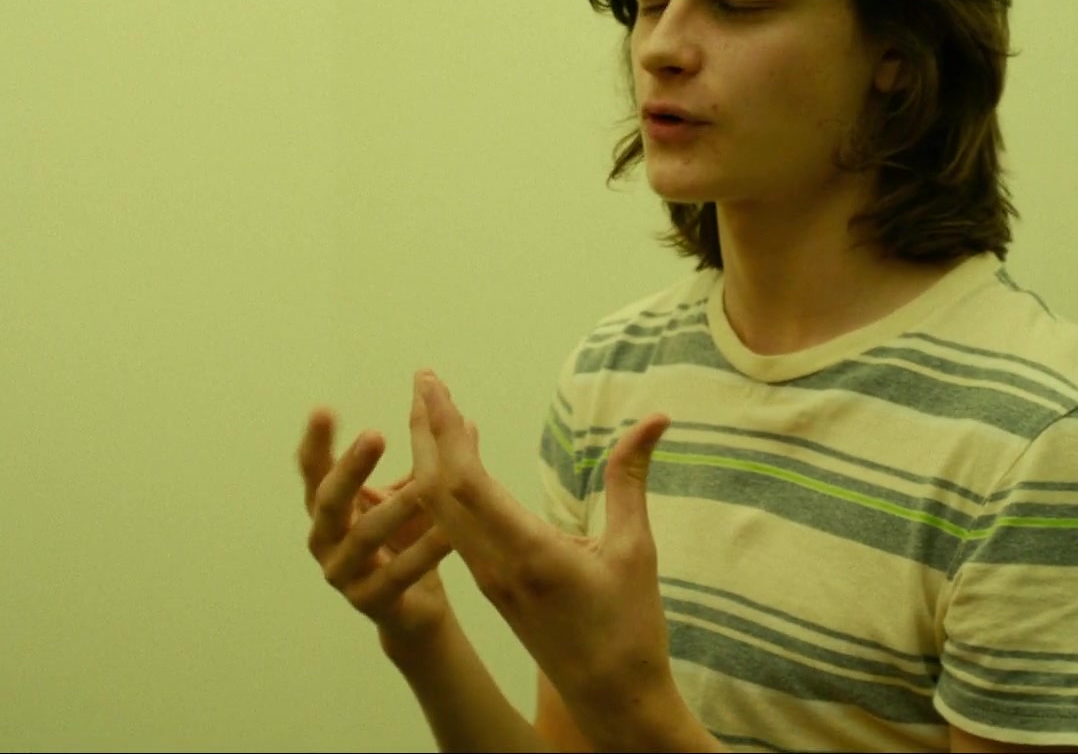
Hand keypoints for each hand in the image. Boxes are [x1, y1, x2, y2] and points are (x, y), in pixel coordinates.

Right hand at [297, 404, 454, 649]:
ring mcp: (343, 574)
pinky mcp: (370, 602)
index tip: (323, 409)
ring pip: (364, 539)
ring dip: (394, 510)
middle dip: (350, 469)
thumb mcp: (411, 497)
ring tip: (423, 489)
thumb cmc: (405, 544)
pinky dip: (423, 552)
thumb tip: (452, 407)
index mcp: (329, 510)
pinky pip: (396, 574)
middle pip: (329, 502)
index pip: (313, 471)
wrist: (415, 609)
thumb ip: (424, 459)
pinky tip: (448, 533)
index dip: (315, 443)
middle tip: (374, 435)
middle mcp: (325, 540)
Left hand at [407, 370, 712, 750]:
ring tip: (431, 410)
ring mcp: (487, 577)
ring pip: (440, 510)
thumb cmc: (629, 627)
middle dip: (426, 430)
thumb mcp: (636, 549)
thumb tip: (654, 419)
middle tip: (423, 380)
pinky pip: (453, 528)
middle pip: (439, 489)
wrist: (611, 698)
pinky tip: (454, 463)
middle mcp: (493, 564)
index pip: (465, 482)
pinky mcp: (491, 585)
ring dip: (431, 457)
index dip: (444, 429)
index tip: (431, 386)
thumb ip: (631, 480)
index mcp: (525, 552)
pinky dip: (445, 487)